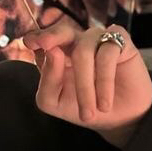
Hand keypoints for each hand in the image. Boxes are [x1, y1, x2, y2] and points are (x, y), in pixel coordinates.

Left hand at [22, 21, 151, 147]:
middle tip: (46, 45)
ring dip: (84, 87)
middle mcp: (76, 43)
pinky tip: (104, 103)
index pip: (42, 40)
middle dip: (53, 36)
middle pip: (63, 31)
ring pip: (83, 52)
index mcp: (56, 54)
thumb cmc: (85, 107)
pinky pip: (107, 53)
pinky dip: (104, 81)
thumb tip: (52, 52)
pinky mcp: (121, 42)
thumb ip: (47, 81)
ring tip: (88, 113)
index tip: (30, 42)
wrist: (119, 119)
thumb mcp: (56, 102)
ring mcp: (99, 40)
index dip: (37, 37)